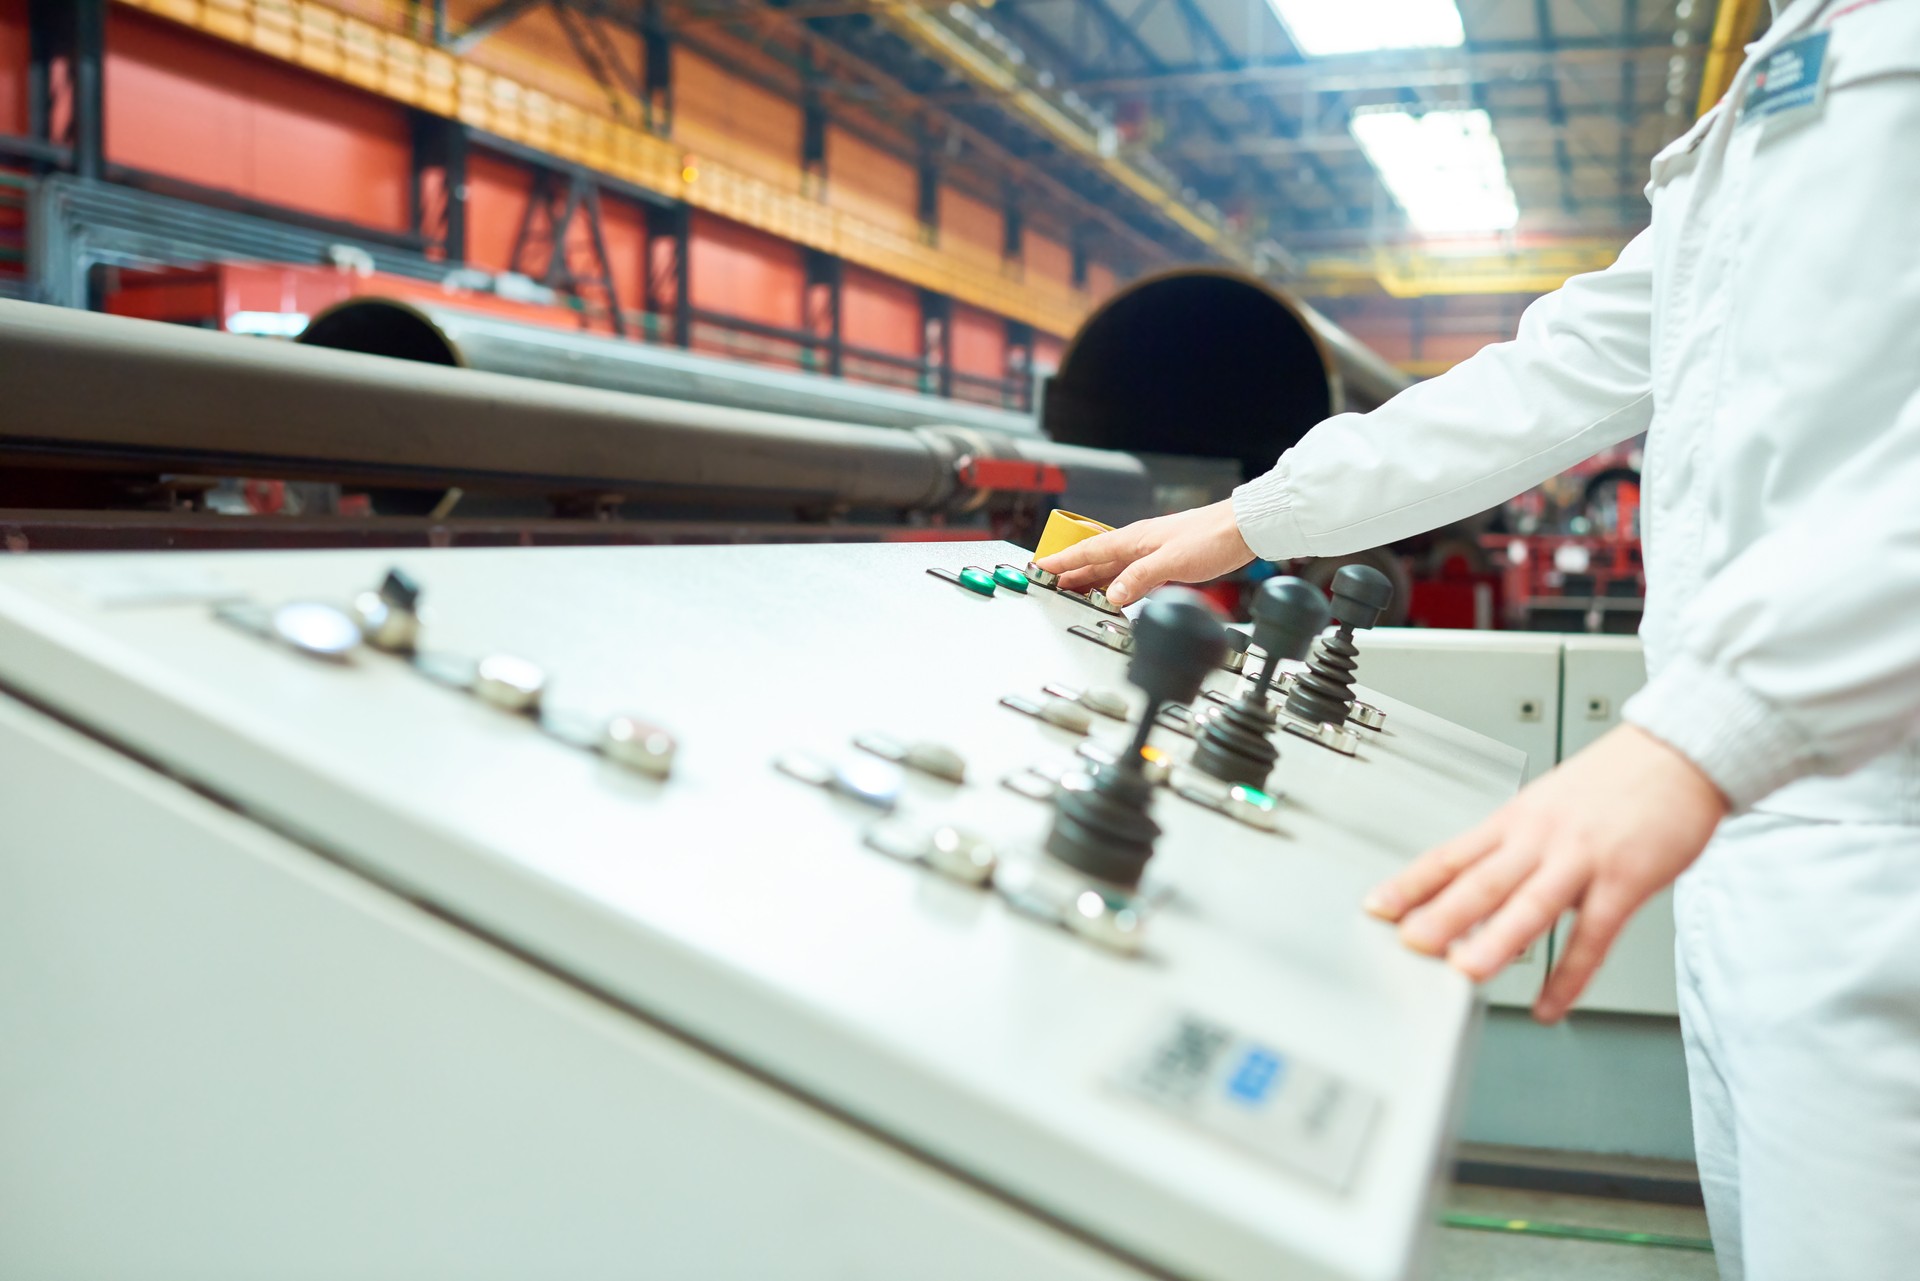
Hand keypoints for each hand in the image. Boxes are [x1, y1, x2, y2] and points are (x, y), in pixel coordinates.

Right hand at [1033, 500, 1255, 606]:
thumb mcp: (1171, 562)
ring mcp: (1151, 552)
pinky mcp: (1166, 562)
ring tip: (1074, 591)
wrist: (1243, 530)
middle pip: (1096, 560)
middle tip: (1050, 584)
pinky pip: (1131, 575)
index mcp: (1134, 539)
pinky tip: (1115, 594)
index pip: (1088, 550)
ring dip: (1092, 579)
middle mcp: (1139, 544)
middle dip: (1072, 572)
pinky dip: (1118, 585)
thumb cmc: (1211, 537)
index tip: (1042, 567)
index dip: (1064, 560)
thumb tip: (1111, 595)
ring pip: (1113, 568)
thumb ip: (1139, 578)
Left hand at [1364, 724, 1727, 1021]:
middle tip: (1407, 943)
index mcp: (1516, 819)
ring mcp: (1582, 859)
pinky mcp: (1626, 881)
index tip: (1376, 906)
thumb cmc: (1616, 779)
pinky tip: (1549, 1004)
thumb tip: (1478, 883)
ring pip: (1530, 905)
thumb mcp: (1548, 802)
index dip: (1411, 882)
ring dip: (1495, 941)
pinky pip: (1593, 937)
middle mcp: (1540, 838)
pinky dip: (1569, 976)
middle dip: (1440, 914)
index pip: (1451, 854)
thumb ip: (1515, 845)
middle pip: (1481, 880)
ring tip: (1463, 972)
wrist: (1680, 753)